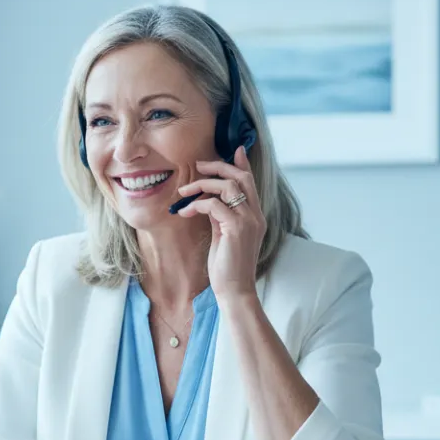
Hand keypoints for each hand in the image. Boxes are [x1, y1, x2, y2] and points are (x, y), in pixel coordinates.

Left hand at [176, 146, 265, 301]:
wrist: (235, 290)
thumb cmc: (227, 267)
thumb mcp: (224, 236)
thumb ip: (221, 217)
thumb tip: (209, 201)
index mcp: (254, 216)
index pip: (251, 182)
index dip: (242, 164)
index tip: (235, 149)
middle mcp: (255, 215)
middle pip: (241, 177)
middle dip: (218, 167)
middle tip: (197, 166)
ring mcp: (248, 221)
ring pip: (227, 187)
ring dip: (202, 185)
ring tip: (183, 192)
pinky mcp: (236, 228)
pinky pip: (214, 204)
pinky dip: (197, 204)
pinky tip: (185, 212)